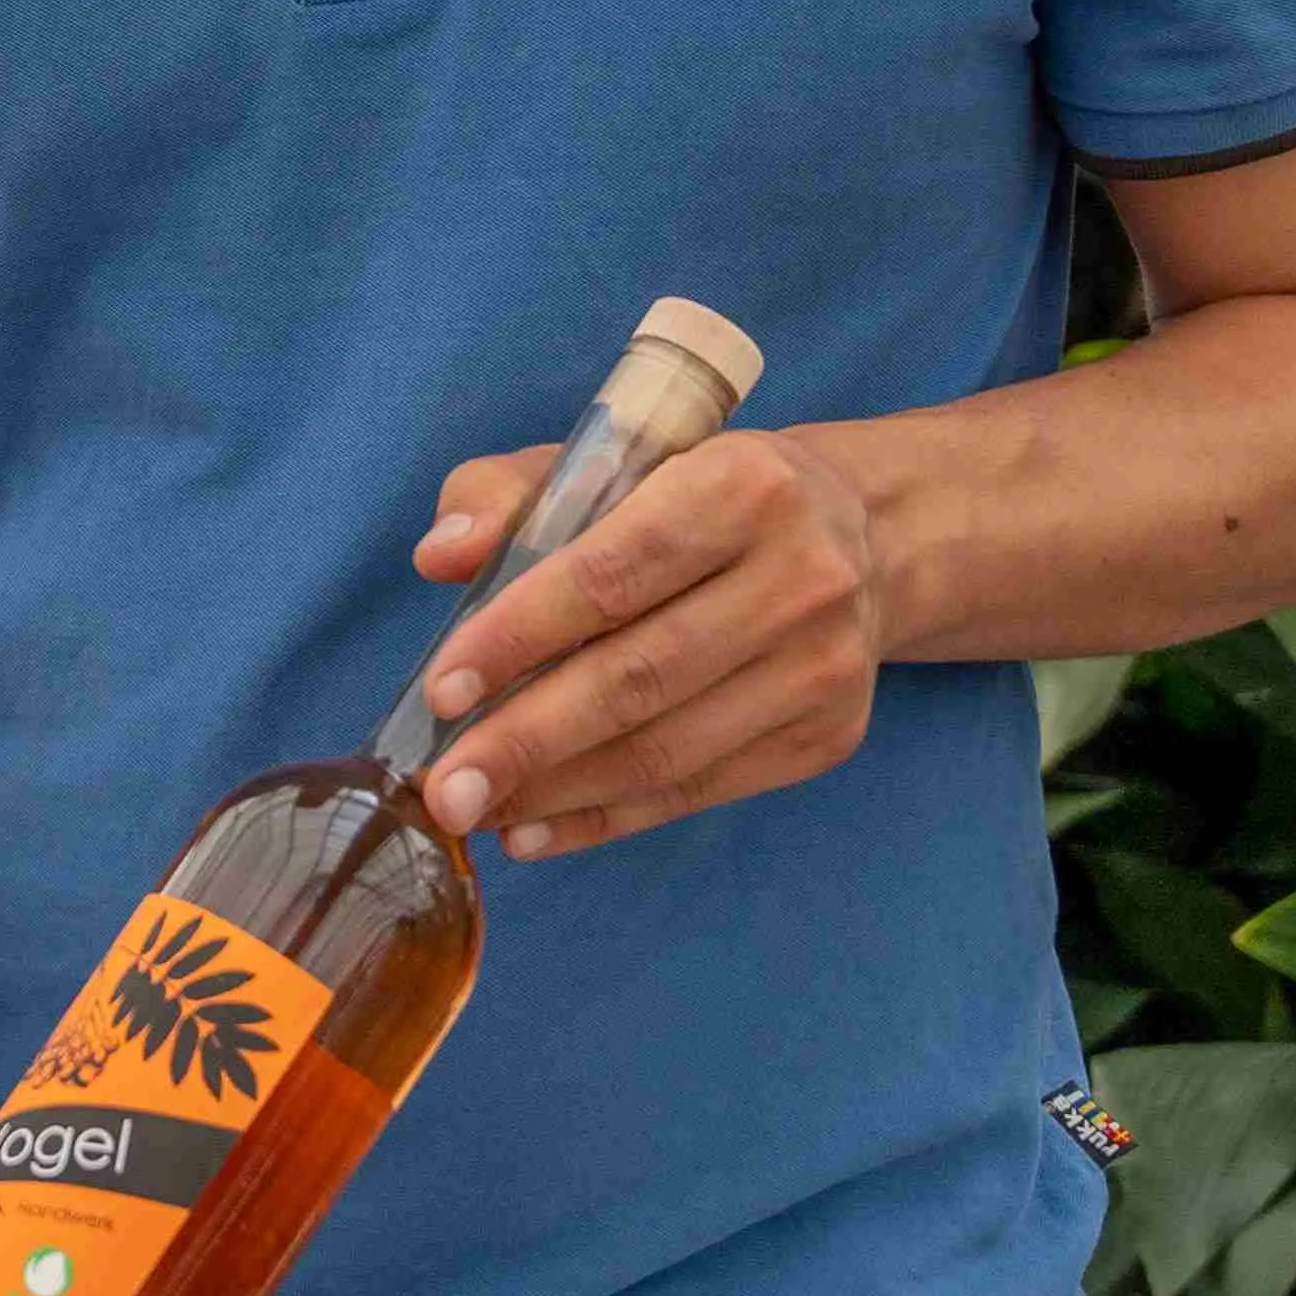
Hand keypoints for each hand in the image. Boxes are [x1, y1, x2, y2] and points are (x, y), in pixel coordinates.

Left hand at [408, 425, 891, 859]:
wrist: (855, 539)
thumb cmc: (691, 496)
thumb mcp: (602, 465)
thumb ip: (506, 497)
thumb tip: (440, 558)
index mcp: (740, 485)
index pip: (612, 574)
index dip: (520, 636)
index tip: (441, 691)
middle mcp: (801, 576)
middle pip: (640, 676)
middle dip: (526, 739)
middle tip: (442, 788)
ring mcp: (824, 666)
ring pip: (667, 749)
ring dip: (556, 792)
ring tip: (473, 809)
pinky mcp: (827, 736)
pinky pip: (697, 791)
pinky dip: (605, 817)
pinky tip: (533, 829)